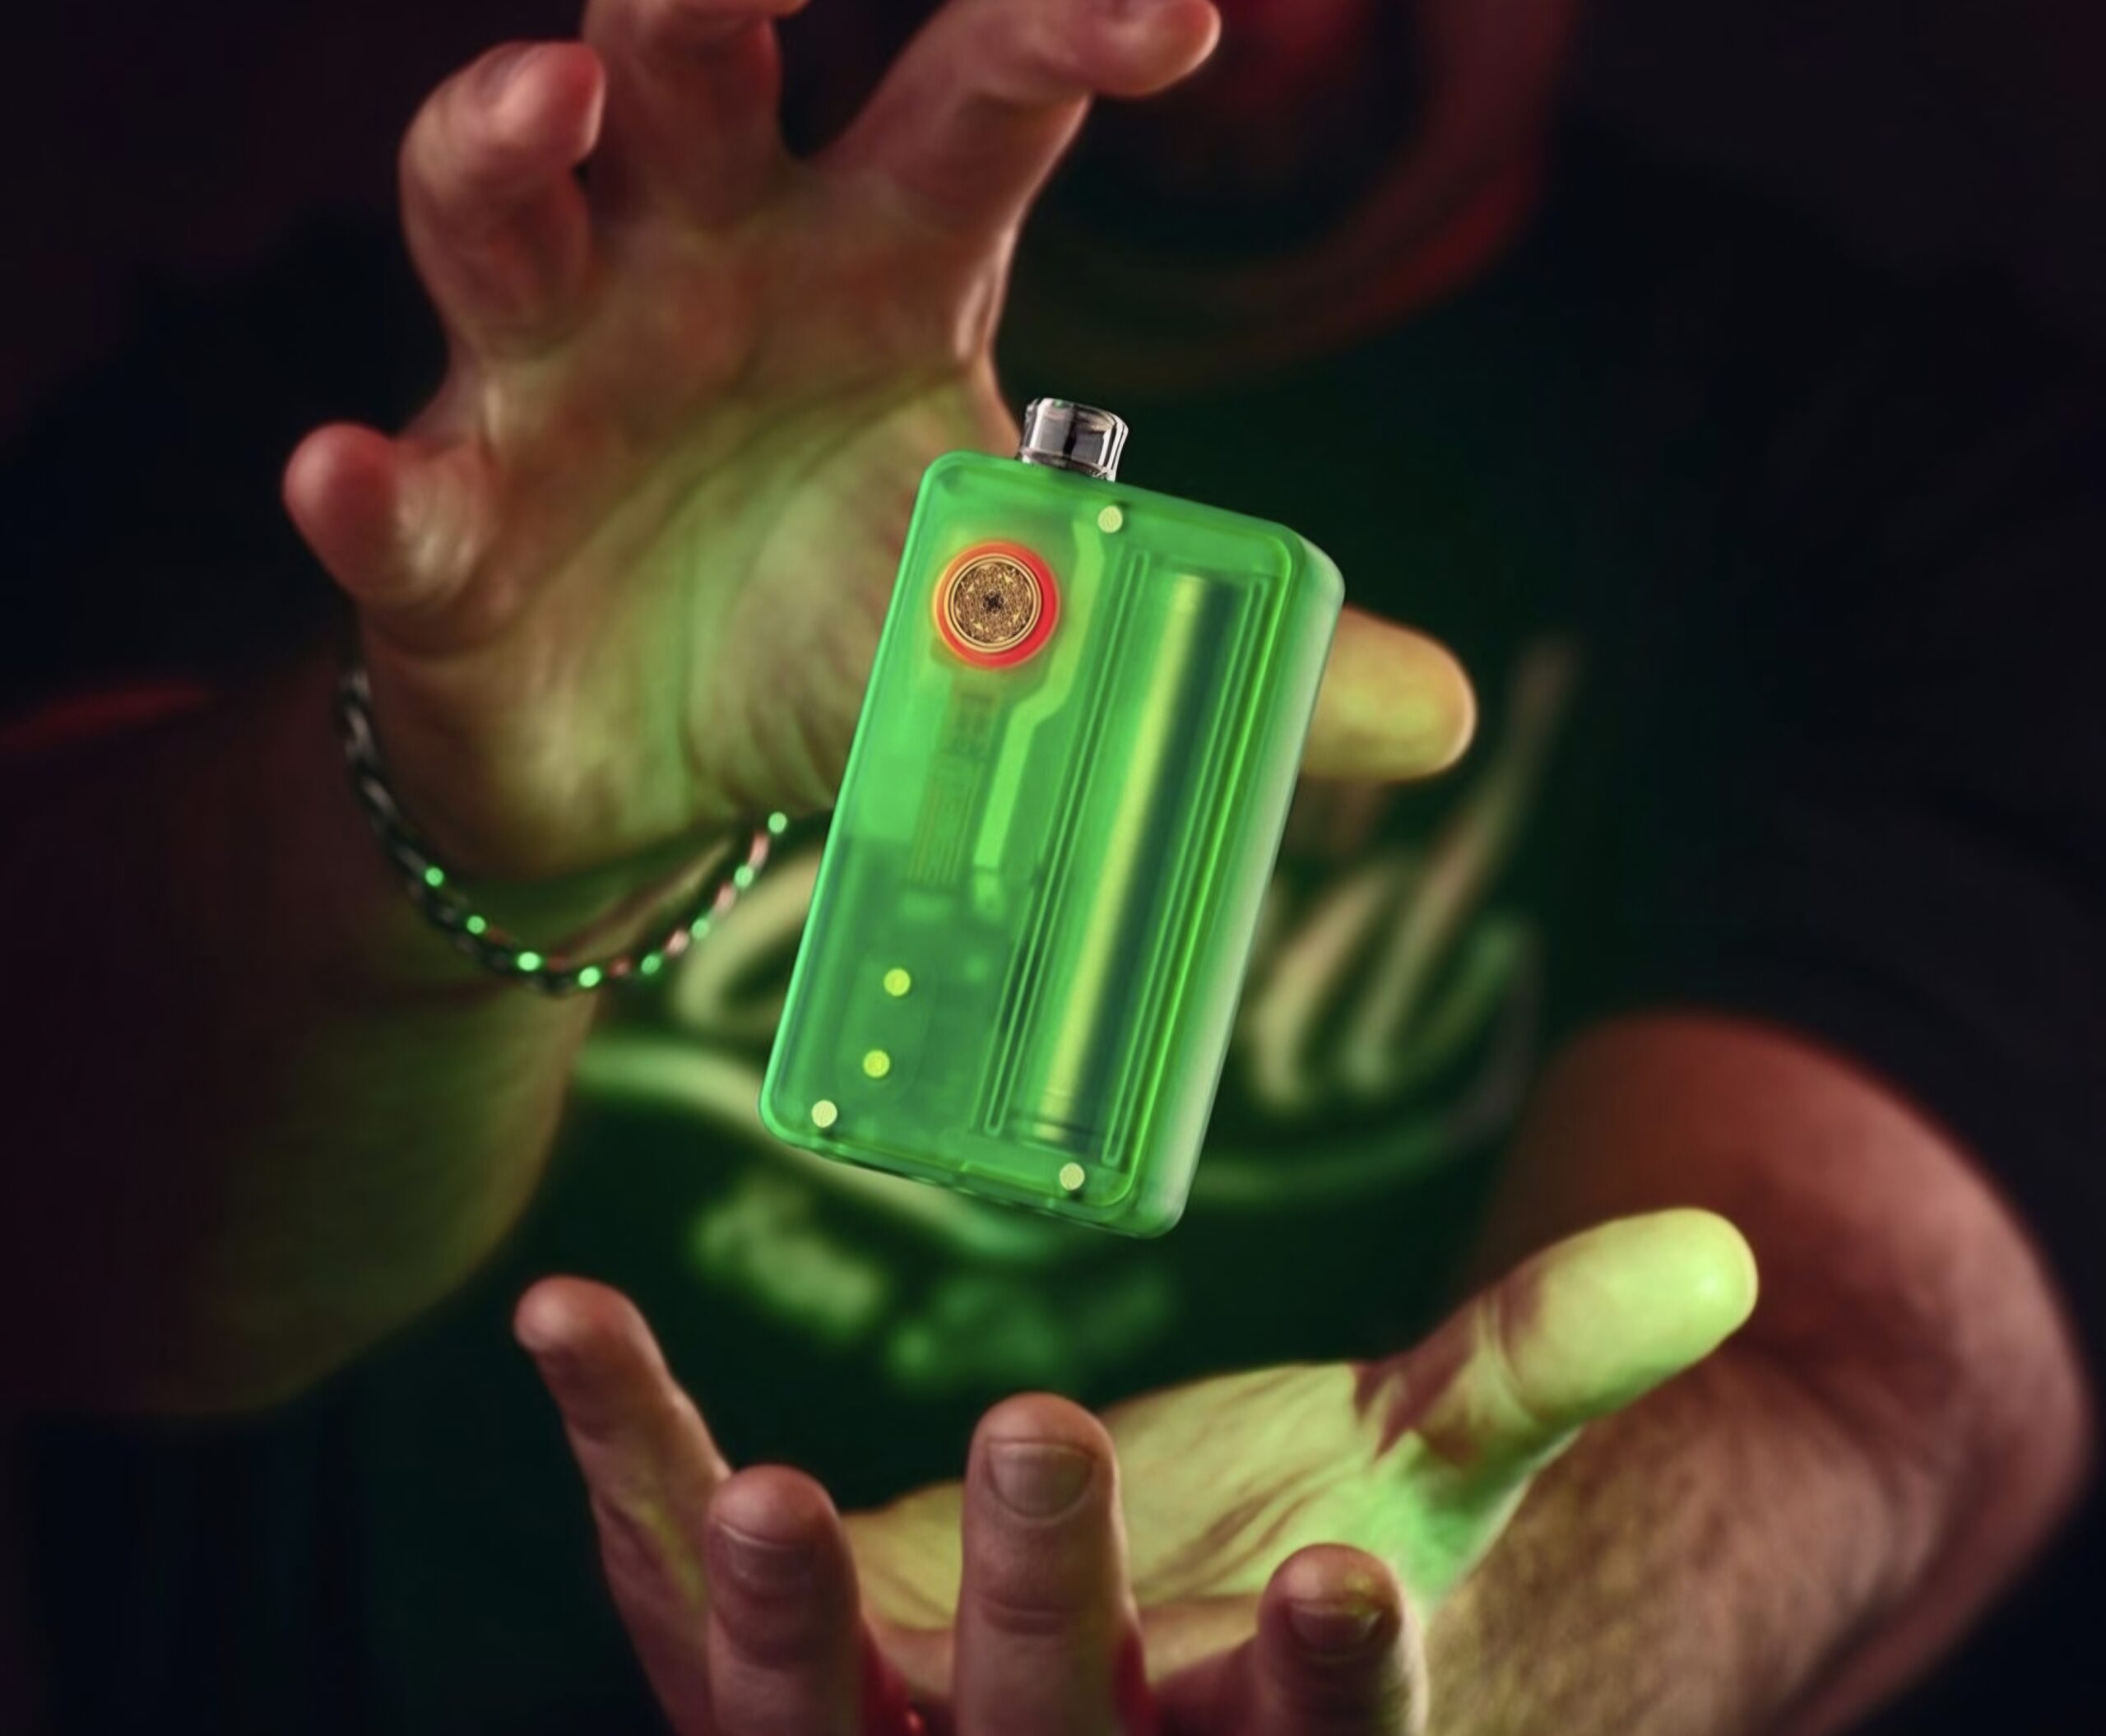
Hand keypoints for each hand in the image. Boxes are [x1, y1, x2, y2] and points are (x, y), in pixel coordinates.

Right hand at [284, 0, 1475, 884]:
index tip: (1177, 11)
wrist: (661, 774)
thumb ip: (1225, 654)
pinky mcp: (450, 529)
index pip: (975, 100)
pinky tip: (357, 478)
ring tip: (539, 114)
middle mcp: (703, 272)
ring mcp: (554, 385)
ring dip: (500, 150)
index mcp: (879, 269)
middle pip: (692, 73)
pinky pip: (399, 492)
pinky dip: (373, 487)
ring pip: (504, 217)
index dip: (1061, 28)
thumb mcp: (1045, 638)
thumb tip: (1445, 711)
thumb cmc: (855, 646)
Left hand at [518, 1210, 1755, 1731]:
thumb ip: (1534, 1362)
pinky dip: (618, 1457)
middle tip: (1050, 1432)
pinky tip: (569, 1315)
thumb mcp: (1414, 1460)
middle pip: (1045, 1734)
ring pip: (811, 1726)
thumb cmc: (1288, 1549)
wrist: (1127, 1616)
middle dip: (1047, 1605)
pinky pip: (659, 1583)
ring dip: (772, 1617)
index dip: (1324, 1683)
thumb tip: (1716, 1250)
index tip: (1340, 1572)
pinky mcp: (757, 1661)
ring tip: (757, 1489)